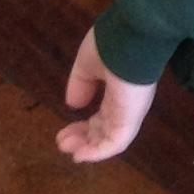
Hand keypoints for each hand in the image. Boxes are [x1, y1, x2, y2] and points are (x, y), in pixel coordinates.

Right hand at [55, 28, 155, 163]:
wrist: (132, 37)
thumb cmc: (110, 45)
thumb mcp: (88, 64)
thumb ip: (81, 84)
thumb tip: (74, 105)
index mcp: (118, 87)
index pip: (104, 113)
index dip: (84, 125)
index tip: (64, 132)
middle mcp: (126, 101)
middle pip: (105, 128)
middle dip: (83, 138)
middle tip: (62, 143)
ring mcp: (130, 110)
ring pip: (110, 138)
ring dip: (87, 147)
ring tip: (67, 148)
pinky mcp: (131, 117)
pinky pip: (116, 143)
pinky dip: (98, 152)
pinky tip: (80, 156)